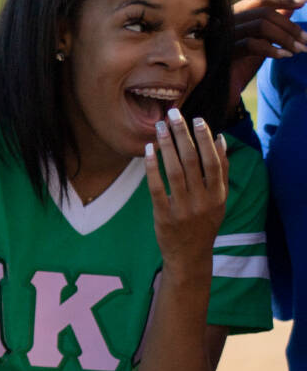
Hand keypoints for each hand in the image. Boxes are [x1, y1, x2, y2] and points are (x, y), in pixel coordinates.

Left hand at [145, 108, 227, 271]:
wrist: (189, 255)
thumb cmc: (203, 222)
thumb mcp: (219, 199)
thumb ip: (220, 172)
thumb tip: (221, 140)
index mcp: (218, 195)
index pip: (213, 160)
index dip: (205, 138)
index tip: (197, 118)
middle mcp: (203, 200)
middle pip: (193, 160)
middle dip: (183, 135)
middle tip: (173, 115)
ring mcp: (183, 209)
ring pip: (175, 170)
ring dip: (167, 145)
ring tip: (160, 127)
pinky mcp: (164, 215)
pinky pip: (156, 187)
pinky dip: (152, 167)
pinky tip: (149, 150)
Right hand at [228, 0, 306, 99]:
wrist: (220, 92)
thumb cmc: (239, 66)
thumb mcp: (259, 42)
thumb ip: (271, 25)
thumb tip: (291, 8)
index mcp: (233, 16)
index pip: (259, 1)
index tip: (304, 1)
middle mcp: (225, 22)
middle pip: (264, 13)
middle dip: (290, 26)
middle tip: (306, 39)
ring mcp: (223, 37)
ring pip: (261, 25)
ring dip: (286, 37)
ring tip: (300, 49)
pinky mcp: (223, 53)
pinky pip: (252, 44)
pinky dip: (273, 49)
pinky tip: (285, 56)